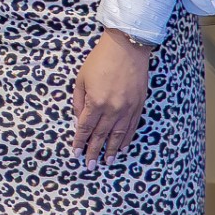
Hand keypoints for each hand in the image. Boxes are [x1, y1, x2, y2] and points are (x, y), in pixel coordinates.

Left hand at [71, 30, 152, 165]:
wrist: (126, 48)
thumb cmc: (99, 60)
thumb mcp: (81, 79)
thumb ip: (79, 101)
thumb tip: (79, 120)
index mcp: (96, 102)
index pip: (86, 128)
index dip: (80, 142)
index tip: (75, 154)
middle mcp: (112, 109)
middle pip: (101, 136)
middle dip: (94, 151)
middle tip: (89, 166)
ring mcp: (127, 109)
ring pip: (118, 135)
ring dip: (111, 150)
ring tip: (107, 162)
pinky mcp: (139, 106)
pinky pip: (132, 127)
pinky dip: (126, 139)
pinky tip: (122, 147)